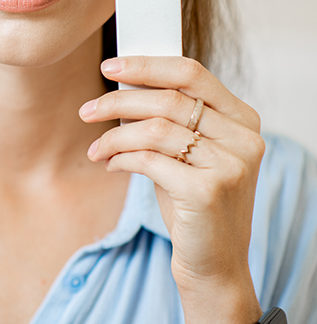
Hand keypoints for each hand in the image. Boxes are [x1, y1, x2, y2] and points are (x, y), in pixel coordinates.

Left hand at [80, 56, 264, 323]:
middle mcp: (243, 137)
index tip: (110, 66)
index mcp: (242, 118)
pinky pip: (148, 160)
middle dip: (118, 101)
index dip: (146, 65)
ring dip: (114, 136)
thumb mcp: (186, 152)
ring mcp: (230, 164)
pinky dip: (121, 158)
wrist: (214, 263)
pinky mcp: (208, 190)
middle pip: (168, 98)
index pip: (191, 73)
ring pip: (154, 128)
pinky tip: (111, 165)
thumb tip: (121, 86)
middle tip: (87, 110)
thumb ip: (168, 118)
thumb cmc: (193, 201)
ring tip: (96, 148)